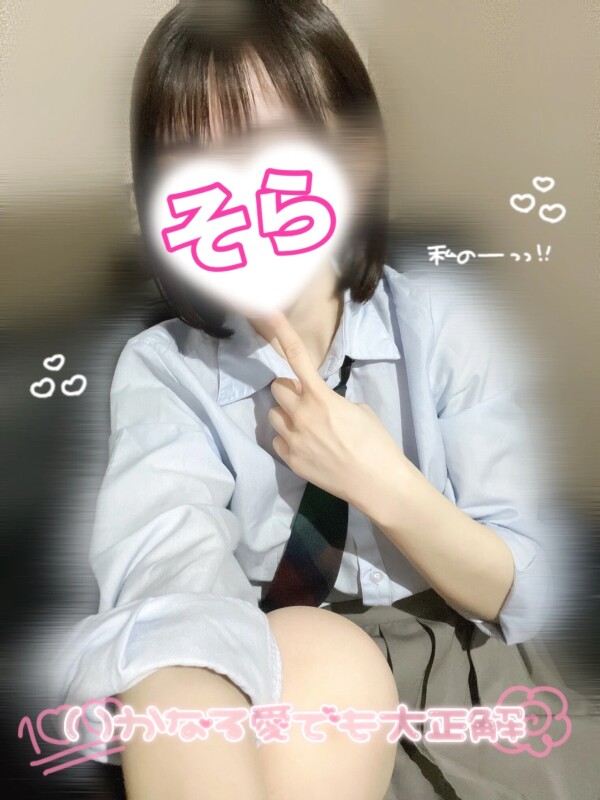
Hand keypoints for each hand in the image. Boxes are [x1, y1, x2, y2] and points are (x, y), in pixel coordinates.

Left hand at [265, 312, 407, 512]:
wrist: (377, 483)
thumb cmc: (377, 444)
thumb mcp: (361, 411)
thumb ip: (334, 402)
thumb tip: (322, 407)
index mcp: (321, 398)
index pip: (298, 359)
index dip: (283, 333)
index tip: (270, 312)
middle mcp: (301, 416)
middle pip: (277, 388)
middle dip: (288, 390)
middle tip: (305, 399)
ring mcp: (293, 440)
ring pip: (273, 415)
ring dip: (286, 414)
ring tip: (306, 426)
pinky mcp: (290, 461)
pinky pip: (278, 441)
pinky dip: (288, 440)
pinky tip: (306, 446)